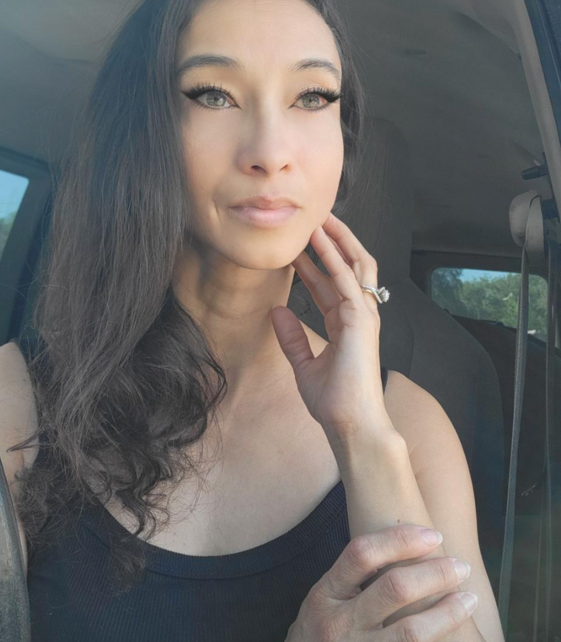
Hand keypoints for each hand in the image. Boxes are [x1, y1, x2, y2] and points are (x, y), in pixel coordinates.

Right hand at [269, 524, 475, 641]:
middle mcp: (340, 626)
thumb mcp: (321, 598)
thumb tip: (402, 541)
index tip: (433, 535)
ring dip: (448, 614)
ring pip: (411, 633)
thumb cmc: (315, 633)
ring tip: (469, 599)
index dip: (400, 539)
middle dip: (435, 574)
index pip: (361, 554)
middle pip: (393, 590)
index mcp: (325, 595)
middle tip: (460, 567)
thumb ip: (351, 576)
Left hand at [270, 211, 391, 436]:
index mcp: (346, 325)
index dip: (314, 264)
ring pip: (355, 264)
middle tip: (314, 219)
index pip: (330, 285)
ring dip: (338, 239)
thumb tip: (276, 311)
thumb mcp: (304, 365)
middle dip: (334, 241)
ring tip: (321, 217)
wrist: (351, 424)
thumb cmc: (334, 401)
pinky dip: (334, 257)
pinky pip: (348, 279)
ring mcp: (364, 315)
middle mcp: (358, 315)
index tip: (296, 248)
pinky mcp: (362, 319)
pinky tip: (321, 241)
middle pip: (349, 267)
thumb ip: (292, 338)